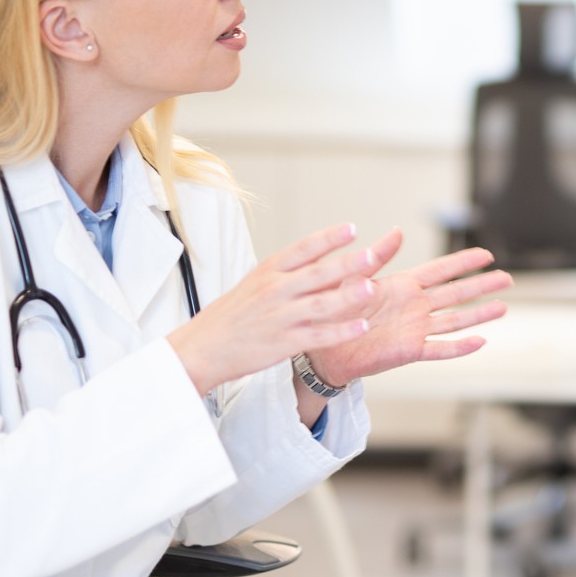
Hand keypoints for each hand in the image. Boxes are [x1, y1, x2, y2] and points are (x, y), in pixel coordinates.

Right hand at [166, 223, 381, 395]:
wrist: (203, 348)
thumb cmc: (229, 316)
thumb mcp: (253, 284)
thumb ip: (285, 272)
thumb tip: (316, 257)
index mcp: (267, 272)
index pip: (302, 249)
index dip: (328, 238)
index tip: (351, 228)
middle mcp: (274, 291)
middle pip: (316, 273)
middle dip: (346, 263)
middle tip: (373, 253)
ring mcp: (279, 317)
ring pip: (320, 304)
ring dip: (347, 296)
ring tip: (371, 287)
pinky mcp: (282, 343)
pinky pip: (317, 337)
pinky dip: (340, 332)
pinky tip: (360, 326)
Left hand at [305, 230, 512, 385]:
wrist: (321, 348)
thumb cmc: (333, 311)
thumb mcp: (354, 278)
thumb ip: (378, 257)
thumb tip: (397, 231)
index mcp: (403, 286)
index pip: (440, 271)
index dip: (464, 262)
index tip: (486, 254)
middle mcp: (414, 306)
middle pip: (456, 294)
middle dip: (482, 285)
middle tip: (507, 278)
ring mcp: (415, 329)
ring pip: (455, 320)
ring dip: (479, 314)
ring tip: (503, 308)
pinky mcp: (409, 351)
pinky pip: (439, 349)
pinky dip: (459, 347)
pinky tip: (479, 341)